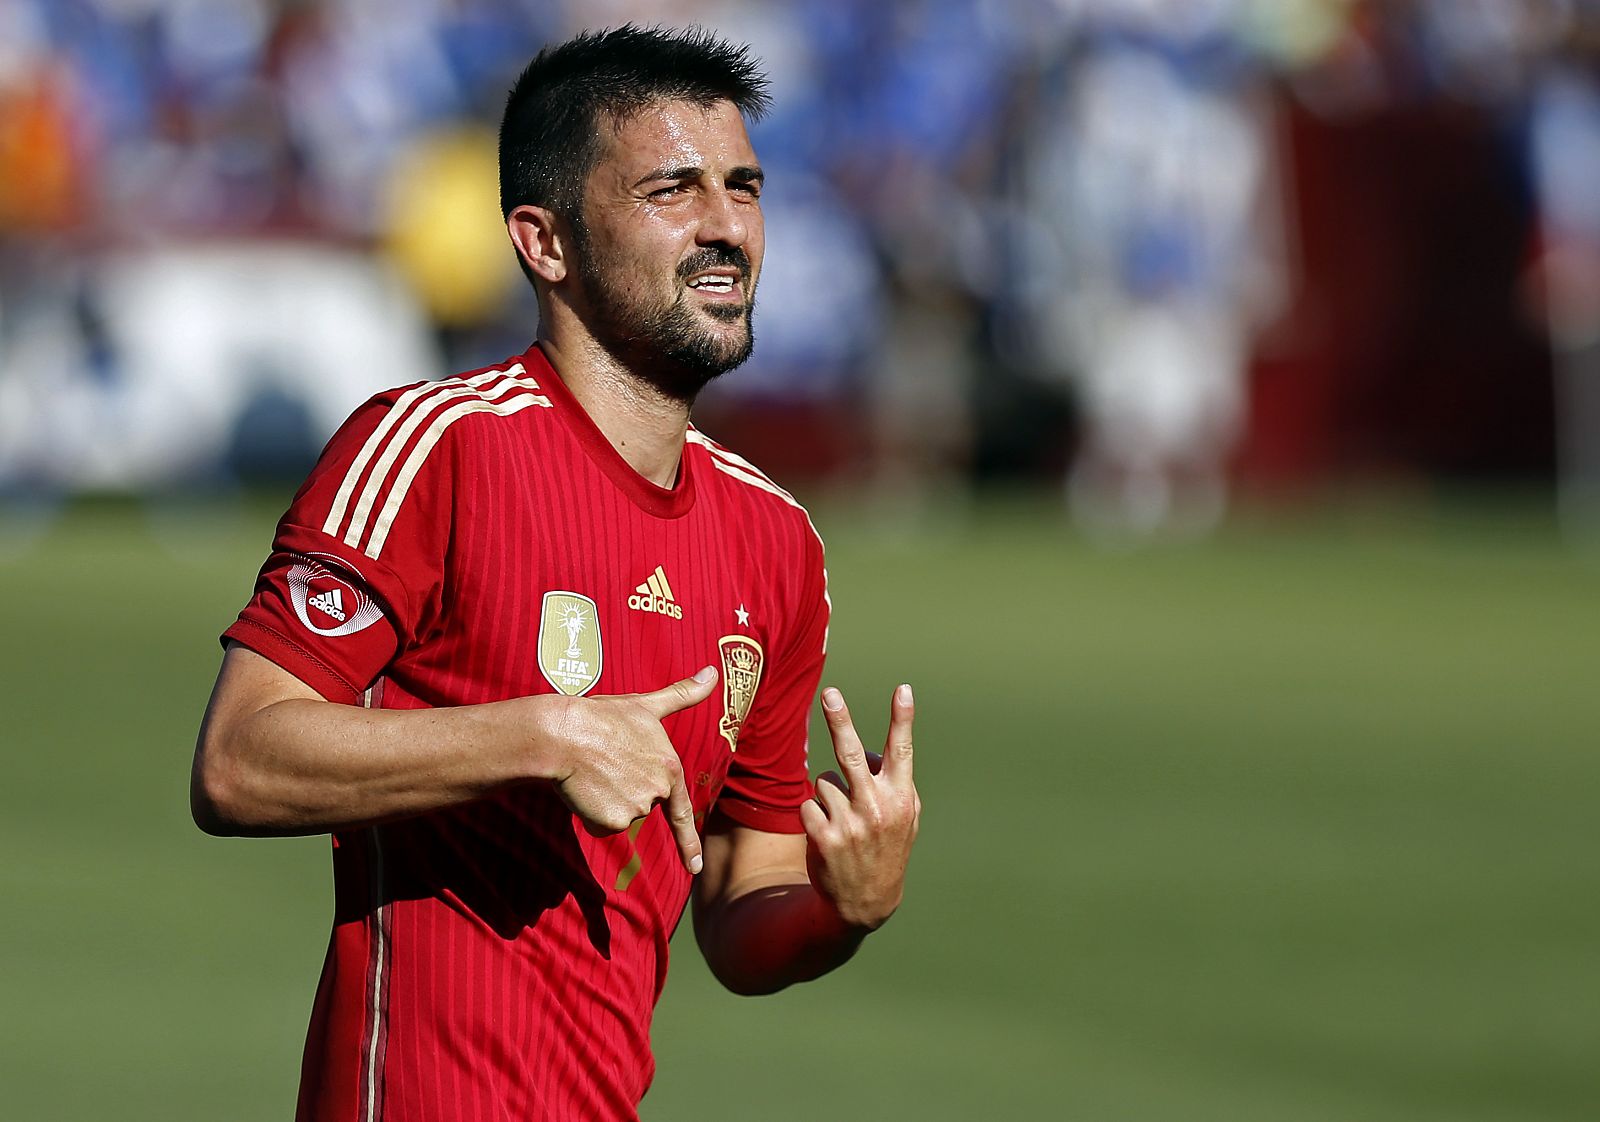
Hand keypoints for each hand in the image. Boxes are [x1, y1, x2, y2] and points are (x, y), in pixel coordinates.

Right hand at [545, 666, 717, 873]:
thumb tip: (713, 673)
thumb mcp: (645, 705)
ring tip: (592, 772)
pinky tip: (583, 789)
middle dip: (620, 790)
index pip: (680, 811)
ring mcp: (638, 807)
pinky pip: (599, 825)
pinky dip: (589, 812)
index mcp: (670, 766)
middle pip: (639, 805)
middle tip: (604, 765)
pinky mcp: (614, 822)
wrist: (565, 732)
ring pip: (617, 815)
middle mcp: (659, 790)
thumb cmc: (602, 717)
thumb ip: (682, 694)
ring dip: (604, 800)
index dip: (688, 842)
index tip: (696, 869)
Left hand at [800, 683, 920, 928]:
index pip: (902, 751)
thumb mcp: (905, 818)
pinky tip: (826, 833)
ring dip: (828, 793)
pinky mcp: (824, 837)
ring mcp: (850, 823)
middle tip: (829, 693)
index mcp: (901, 798)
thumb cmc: (886, 847)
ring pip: (824, 780)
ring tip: (842, 819)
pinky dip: (813, 813)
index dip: (902, 719)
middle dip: (840, 720)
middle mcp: (877, 807)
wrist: (865, 902)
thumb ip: (892, 783)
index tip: (902, 690)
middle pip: (851, 753)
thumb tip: (863, 752)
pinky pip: (808, 803)